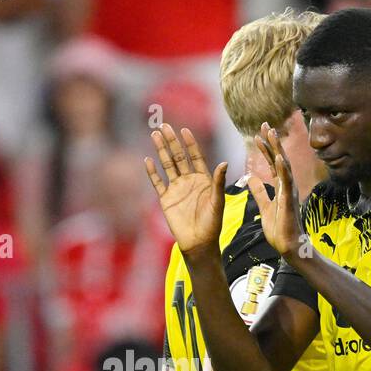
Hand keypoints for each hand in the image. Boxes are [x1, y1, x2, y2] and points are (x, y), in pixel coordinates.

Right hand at [144, 124, 227, 259]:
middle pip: (178, 157)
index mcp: (203, 179)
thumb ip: (218, 182)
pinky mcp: (166, 200)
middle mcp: (189, 181)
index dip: (190, 143)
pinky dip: (152, 172)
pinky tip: (147, 160)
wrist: (199, 243)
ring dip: (161, 151)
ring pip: (167, 165)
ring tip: (154, 135)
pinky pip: (158, 183)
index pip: (195, 156)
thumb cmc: (212, 224)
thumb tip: (223, 162)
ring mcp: (176, 189)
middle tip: (164, 126)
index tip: (184, 130)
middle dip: (172, 142)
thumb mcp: (217, 201)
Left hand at [245, 123, 304, 258]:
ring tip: (272, 133)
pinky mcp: (289, 200)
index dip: (266, 149)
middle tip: (265, 124)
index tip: (257, 135)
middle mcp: (287, 186)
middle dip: (272, 142)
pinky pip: (286, 182)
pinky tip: (279, 157)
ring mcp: (289, 192)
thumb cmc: (280, 229)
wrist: (288, 246)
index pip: (272, 163)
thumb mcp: (264, 207)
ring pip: (284, 166)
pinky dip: (283, 169)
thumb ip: (259, 192)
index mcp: (280, 187)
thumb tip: (251, 177)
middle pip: (279, 159)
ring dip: (278, 149)